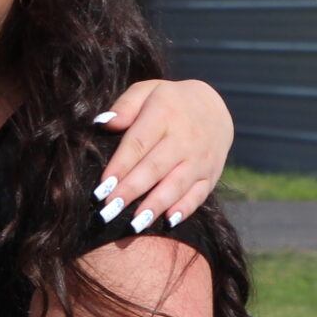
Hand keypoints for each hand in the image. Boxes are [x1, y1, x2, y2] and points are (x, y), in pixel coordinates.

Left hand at [96, 77, 232, 230]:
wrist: (214, 107)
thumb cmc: (168, 102)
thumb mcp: (147, 91)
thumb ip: (125, 106)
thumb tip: (104, 123)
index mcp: (164, 114)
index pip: (138, 144)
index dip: (120, 167)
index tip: (101, 187)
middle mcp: (185, 138)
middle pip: (154, 168)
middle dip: (131, 191)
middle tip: (109, 211)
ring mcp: (201, 158)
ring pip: (176, 185)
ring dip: (154, 205)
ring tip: (134, 224)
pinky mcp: (212, 174)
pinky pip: (199, 194)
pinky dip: (184, 209)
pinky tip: (167, 222)